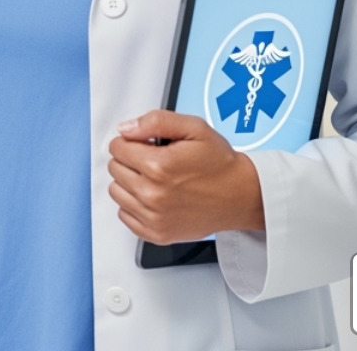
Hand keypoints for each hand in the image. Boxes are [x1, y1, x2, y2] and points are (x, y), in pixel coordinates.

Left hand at [107, 110, 263, 244]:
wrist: (241, 196)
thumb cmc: (219, 163)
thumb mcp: (194, 128)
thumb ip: (156, 121)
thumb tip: (126, 128)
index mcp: (159, 166)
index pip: (117, 147)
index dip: (131, 141)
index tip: (145, 144)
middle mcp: (153, 194)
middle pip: (115, 169)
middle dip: (129, 159)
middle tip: (153, 160)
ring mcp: (154, 217)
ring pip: (116, 192)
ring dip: (129, 182)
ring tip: (154, 179)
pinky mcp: (156, 233)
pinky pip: (124, 216)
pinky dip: (133, 205)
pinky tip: (153, 197)